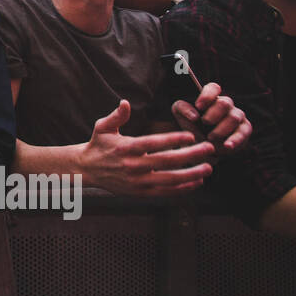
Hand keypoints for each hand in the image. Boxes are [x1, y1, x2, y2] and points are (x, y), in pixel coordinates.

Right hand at [77, 100, 212, 195]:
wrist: (86, 170)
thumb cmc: (98, 145)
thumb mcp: (103, 127)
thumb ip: (117, 116)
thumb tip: (125, 103)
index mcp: (126, 148)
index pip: (154, 143)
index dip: (174, 139)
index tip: (191, 136)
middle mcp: (134, 165)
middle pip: (167, 161)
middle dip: (191, 155)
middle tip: (209, 149)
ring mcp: (138, 181)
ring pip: (170, 179)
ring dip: (192, 174)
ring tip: (208, 168)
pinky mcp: (140, 192)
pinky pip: (166, 192)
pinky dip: (183, 188)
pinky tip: (197, 182)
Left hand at [170, 82, 250, 152]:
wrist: (202, 145)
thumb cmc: (192, 126)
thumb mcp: (181, 116)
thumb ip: (182, 109)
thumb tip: (194, 115)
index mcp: (211, 98)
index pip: (213, 88)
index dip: (207, 95)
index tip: (198, 106)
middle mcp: (226, 105)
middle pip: (225, 103)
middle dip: (213, 114)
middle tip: (205, 123)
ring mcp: (237, 116)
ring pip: (234, 117)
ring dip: (221, 128)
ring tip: (210, 137)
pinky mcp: (244, 129)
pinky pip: (243, 132)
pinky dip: (235, 140)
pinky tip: (227, 145)